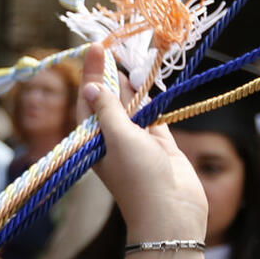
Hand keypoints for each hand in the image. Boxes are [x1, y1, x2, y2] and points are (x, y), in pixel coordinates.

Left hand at [82, 44, 204, 244]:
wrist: (171, 213)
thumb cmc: (138, 177)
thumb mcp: (117, 139)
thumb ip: (107, 110)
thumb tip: (89, 87)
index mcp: (94, 141)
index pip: (87, 101)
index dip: (90, 74)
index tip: (94, 49)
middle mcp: (112, 140)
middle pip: (108, 100)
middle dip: (107, 75)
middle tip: (107, 45)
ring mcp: (137, 142)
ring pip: (131, 106)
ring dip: (129, 85)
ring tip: (125, 57)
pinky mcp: (160, 144)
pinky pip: (152, 115)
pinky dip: (149, 100)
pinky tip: (145, 81)